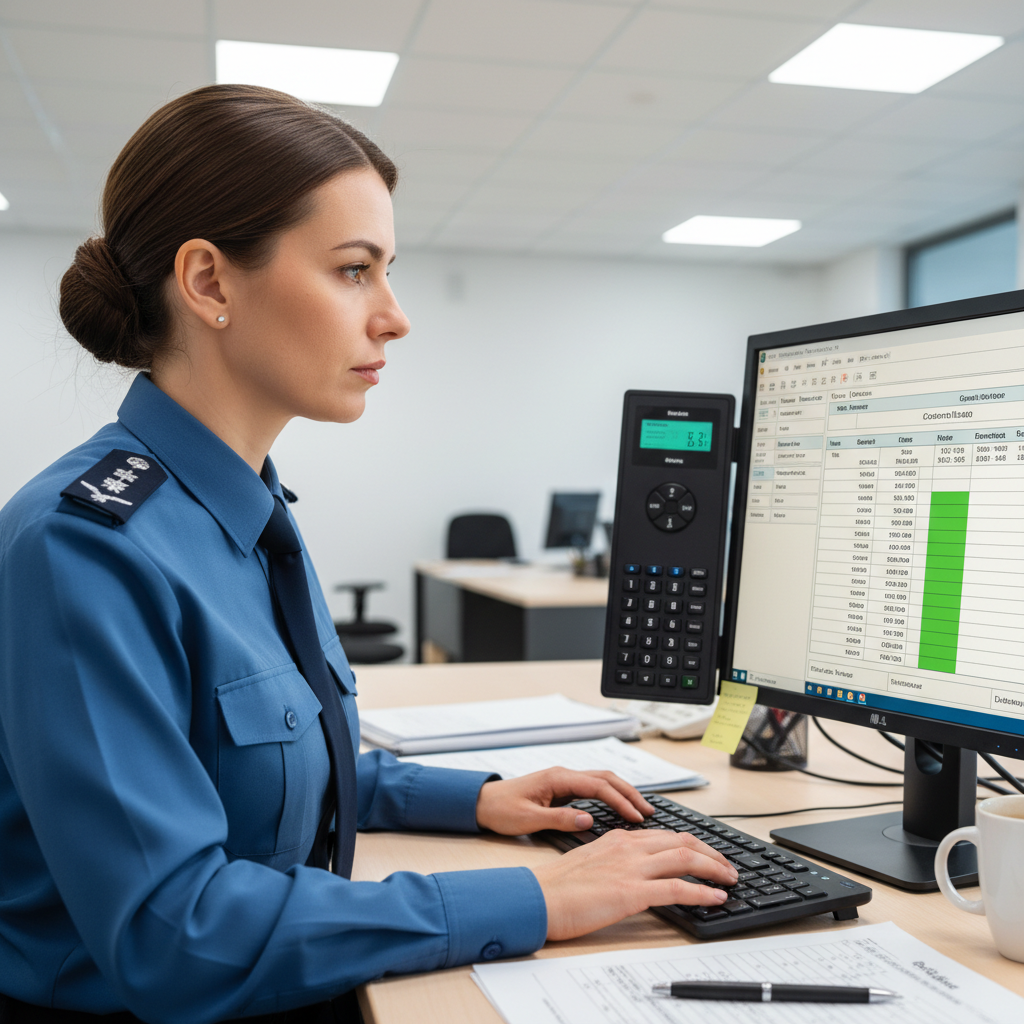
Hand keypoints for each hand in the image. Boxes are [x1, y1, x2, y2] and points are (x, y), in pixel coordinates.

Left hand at [475, 768, 653, 835]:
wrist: (482, 803)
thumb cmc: (502, 810)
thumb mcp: (529, 819)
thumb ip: (560, 819)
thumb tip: (588, 820)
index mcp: (558, 778)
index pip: (599, 786)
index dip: (621, 801)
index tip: (637, 817)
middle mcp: (564, 775)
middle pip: (606, 778)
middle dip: (630, 793)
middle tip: (649, 811)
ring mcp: (563, 780)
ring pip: (601, 781)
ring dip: (622, 793)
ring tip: (641, 810)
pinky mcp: (562, 788)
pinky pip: (593, 789)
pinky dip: (610, 796)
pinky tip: (619, 808)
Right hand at [532, 829, 738, 940]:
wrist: (538, 897)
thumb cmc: (557, 886)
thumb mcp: (590, 861)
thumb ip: (614, 859)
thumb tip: (634, 871)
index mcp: (619, 838)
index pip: (666, 835)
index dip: (693, 844)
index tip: (708, 854)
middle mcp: (628, 847)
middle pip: (682, 841)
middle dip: (711, 852)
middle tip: (728, 866)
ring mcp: (631, 868)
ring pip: (685, 858)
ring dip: (714, 868)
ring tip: (730, 879)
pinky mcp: (631, 892)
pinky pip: (677, 889)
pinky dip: (702, 892)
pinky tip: (716, 898)